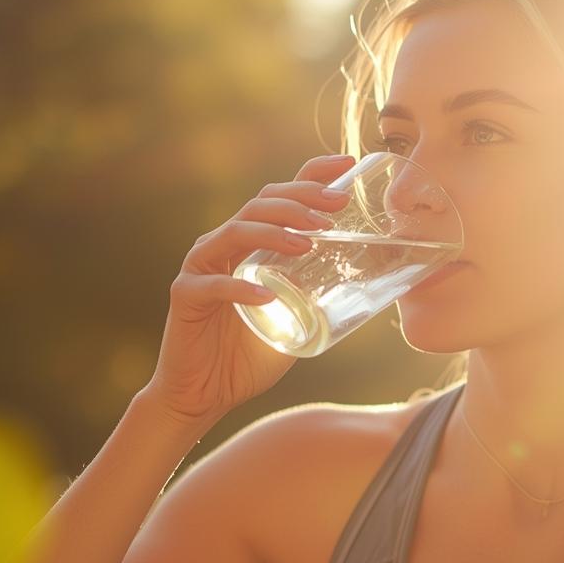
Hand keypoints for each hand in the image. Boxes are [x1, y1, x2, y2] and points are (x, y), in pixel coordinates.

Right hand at [145, 153, 355, 428]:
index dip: (312, 174)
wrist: (204, 396)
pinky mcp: (186, 296)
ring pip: (236, 231)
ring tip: (306, 243)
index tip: (347, 166)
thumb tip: (378, 290)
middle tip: (334, 209)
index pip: (280, 195)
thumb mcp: (297, 321)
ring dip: (274, 232)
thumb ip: (321, 299)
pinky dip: (241, 287)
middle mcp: (224, 245)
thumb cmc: (248, 358)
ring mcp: (201, 267)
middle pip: (260, 204)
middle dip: (299, 201)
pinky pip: (214, 285)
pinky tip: (266, 294)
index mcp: (251, 244)